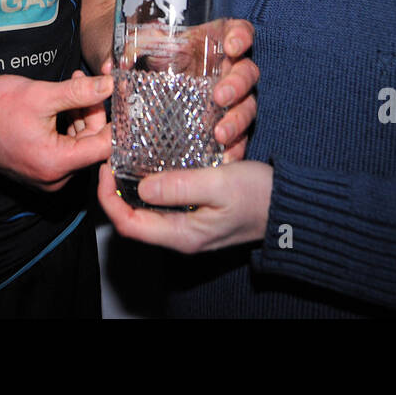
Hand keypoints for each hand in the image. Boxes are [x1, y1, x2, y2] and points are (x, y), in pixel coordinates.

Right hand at [0, 72, 112, 190]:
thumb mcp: (41, 95)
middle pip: (91, 143)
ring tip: (75, 83)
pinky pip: (64, 146)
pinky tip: (64, 100)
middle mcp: (55, 177)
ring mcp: (47, 175)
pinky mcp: (40, 168)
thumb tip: (109, 85)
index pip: (104, 146)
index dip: (117, 121)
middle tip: (94, 81)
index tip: (125, 99)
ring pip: (79, 142)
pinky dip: (67, 123)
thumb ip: (79, 92)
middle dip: (94, 110)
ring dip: (81, 113)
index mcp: (57, 164)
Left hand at [97, 161, 272, 253]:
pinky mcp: (198, 216)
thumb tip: (142, 188)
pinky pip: (164, 205)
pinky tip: (154, 165)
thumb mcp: (219, 183)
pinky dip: (152, 186)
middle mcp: (182, 235)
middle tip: (112, 159)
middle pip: (133, 219)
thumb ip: (180, 186)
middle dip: (115, 191)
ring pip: (147, 212)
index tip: (105, 167)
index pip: (128, 224)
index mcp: (182, 234)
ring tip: (127, 158)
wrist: (290, 206)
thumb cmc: (258, 194)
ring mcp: (190, 227)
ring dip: (132, 187)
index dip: (109, 197)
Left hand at [99, 18, 257, 160]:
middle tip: (220, 97)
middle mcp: (225, 69)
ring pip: (246, 105)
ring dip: (238, 118)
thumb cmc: (141, 55)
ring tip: (220, 134)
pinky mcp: (220, 123)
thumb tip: (109, 68)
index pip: (240, 32)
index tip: (230, 47)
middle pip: (247, 72)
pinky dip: (235, 146)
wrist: (139, 76)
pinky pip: (236, 135)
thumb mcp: (136, 48)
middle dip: (237, 84)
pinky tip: (225, 157)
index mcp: (212, 43)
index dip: (241, 37)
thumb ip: (127, 53)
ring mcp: (226, 97)